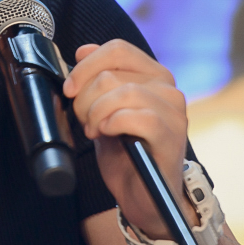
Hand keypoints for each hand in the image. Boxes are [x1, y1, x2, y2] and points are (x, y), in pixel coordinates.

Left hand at [62, 39, 190, 238]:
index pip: (117, 49)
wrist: (142, 195)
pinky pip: (137, 116)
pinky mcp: (172, 135)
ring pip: (123, 92)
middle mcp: (168, 88)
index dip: (86, 66)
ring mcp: (174, 111)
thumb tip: (83, 50)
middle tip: (83, 121)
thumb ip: (97, 80)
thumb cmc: (124, 153)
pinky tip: (108, 134)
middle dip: (85, 98)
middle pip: (112, 73)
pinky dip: (113, 123)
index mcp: (153, 75)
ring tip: (94, 130)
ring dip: (96, 113)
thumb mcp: (103, 110)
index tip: (70, 88)